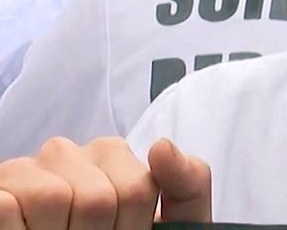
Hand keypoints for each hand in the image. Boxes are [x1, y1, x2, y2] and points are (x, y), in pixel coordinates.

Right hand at [0, 137, 210, 228]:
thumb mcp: (175, 221)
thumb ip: (187, 184)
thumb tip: (161, 145)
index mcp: (109, 155)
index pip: (136, 188)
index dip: (133, 227)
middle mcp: (64, 155)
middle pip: (97, 197)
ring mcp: (22, 173)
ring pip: (52, 197)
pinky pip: (7, 205)